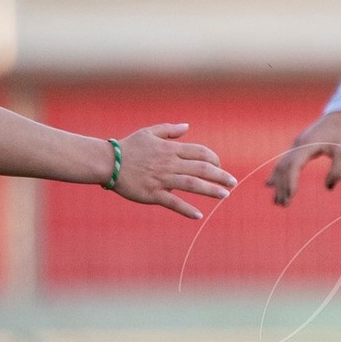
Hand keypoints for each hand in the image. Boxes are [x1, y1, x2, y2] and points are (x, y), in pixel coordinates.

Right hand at [111, 124, 236, 218]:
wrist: (107, 162)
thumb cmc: (128, 147)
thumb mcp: (149, 133)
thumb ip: (170, 130)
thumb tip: (188, 126)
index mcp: (170, 149)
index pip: (200, 152)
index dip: (214, 159)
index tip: (220, 166)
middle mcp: (169, 164)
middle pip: (201, 168)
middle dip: (220, 175)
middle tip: (234, 182)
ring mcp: (161, 179)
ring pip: (191, 184)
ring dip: (210, 190)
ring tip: (225, 195)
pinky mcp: (152, 194)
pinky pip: (172, 202)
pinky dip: (186, 209)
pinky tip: (198, 215)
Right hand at [267, 110, 340, 205]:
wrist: (340, 117)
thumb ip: (338, 170)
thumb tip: (328, 187)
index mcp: (307, 145)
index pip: (294, 165)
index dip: (291, 181)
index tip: (291, 196)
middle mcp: (297, 145)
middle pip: (284, 168)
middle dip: (282, 187)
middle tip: (283, 205)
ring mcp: (295, 145)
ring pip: (281, 165)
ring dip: (278, 183)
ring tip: (277, 201)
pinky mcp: (297, 147)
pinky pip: (284, 162)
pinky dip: (277, 174)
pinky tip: (270, 184)